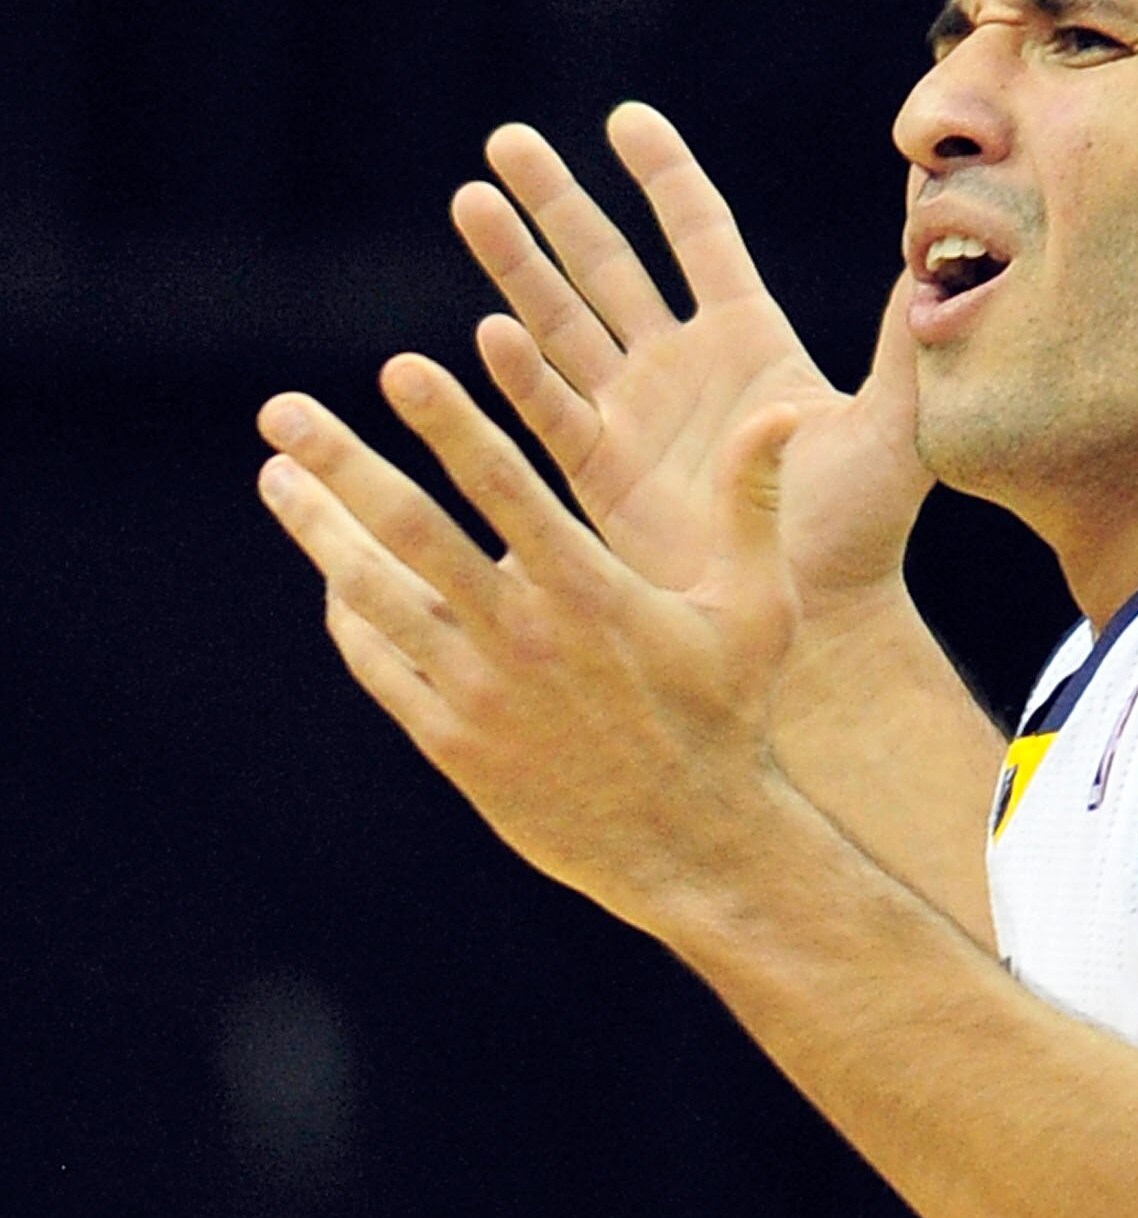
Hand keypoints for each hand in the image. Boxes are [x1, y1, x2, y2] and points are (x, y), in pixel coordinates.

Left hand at [256, 356, 799, 926]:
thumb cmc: (729, 719)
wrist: (693, 849)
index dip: (448, 424)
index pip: (504, 488)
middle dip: (340, 464)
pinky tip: (330, 575)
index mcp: (591, 594)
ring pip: (375, 596)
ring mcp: (479, 694)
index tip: (397, 368)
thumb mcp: (756, 610)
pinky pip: (381, 666)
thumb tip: (781, 410)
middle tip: (280, 412)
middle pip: (410, 531)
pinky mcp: (453, 744)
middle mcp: (524, 638)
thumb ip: (751, 506)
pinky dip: (349, 616)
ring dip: (318, 531)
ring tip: (277, 479)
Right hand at [454, 103, 929, 617]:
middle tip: (506, 143)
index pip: (698, 233)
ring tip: (470, 202)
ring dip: (516, 265)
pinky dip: (522, 374)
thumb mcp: (892, 428)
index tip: (623, 120)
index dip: (663, 177)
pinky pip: (554, 409)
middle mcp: (681, 363)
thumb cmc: (863, 528)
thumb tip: (931, 255)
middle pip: (606, 261)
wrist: (817, 617)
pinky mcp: (603, 471)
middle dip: (556, 202)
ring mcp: (635, 413)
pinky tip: (489, 332)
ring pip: (561, 320)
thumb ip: (903, 346)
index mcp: (748, 335)